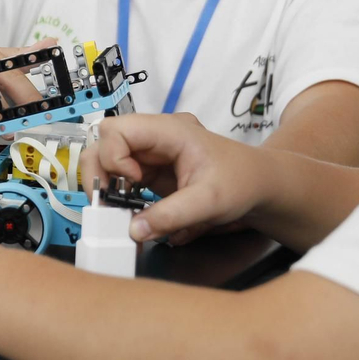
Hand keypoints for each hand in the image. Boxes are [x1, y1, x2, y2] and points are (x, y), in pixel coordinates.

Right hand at [81, 114, 268, 245]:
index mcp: (170, 130)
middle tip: (108, 200)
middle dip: (99, 171)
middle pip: (105, 142)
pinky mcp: (151, 172)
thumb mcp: (209, 201)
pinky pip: (122, 179)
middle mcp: (155, 138)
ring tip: (118, 208)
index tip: (131, 182)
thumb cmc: (242, 181)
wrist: (259, 185)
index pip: (118, 129)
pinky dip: (119, 196)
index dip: (113, 156)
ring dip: (107, 185)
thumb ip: (171, 216)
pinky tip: (131, 211)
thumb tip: (135, 229)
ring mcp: (151, 154)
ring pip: (108, 160)